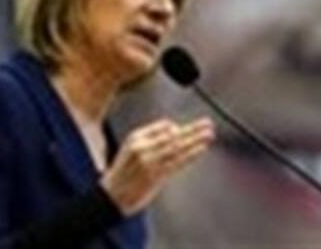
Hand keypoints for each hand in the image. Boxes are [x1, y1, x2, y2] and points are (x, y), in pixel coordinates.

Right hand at [100, 117, 214, 215]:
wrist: (111, 196)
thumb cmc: (123, 171)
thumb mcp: (130, 147)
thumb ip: (151, 136)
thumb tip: (175, 129)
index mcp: (136, 137)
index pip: (163, 126)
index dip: (178, 127)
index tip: (192, 128)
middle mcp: (143, 148)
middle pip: (174, 136)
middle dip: (193, 129)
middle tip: (208, 123)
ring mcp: (150, 162)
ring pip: (178, 148)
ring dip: (196, 140)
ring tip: (209, 134)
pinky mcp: (157, 176)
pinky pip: (178, 162)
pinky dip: (191, 155)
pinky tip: (201, 149)